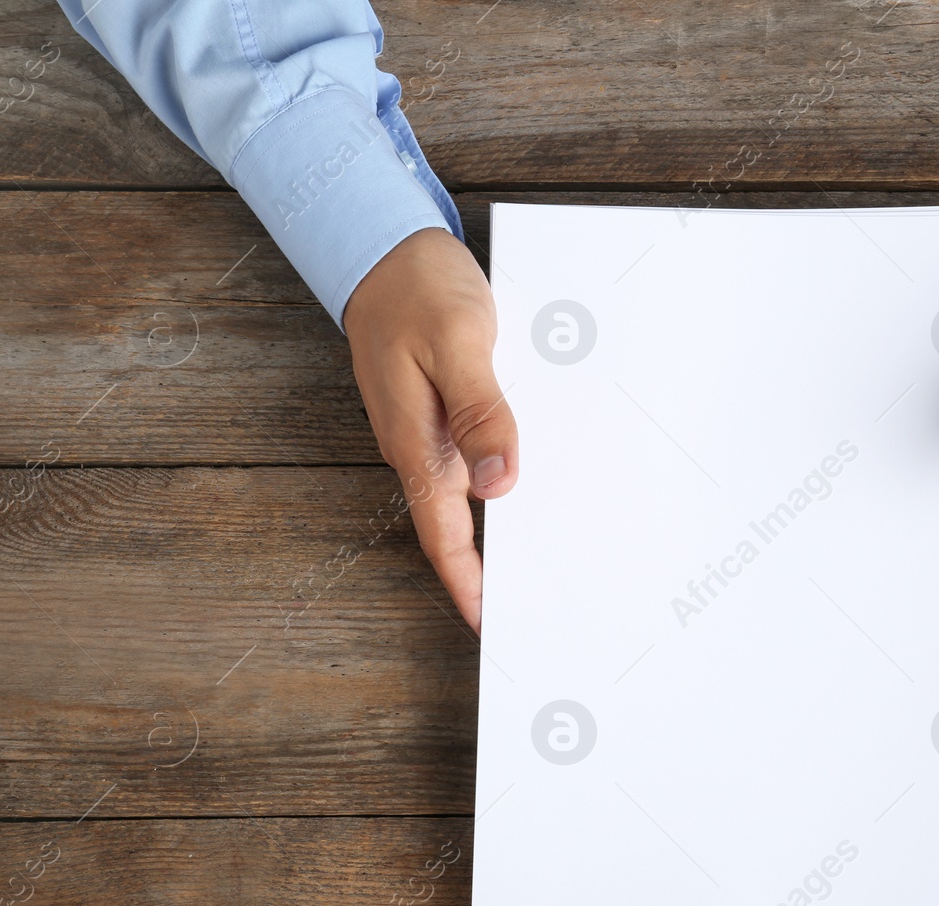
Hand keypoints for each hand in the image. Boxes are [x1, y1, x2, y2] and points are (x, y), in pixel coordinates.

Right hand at [343, 227, 516, 631]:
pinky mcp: (446, 409)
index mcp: (417, 443)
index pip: (444, 534)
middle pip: (460, 526)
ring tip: (554, 556)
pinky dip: (506, 477)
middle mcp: (422, 447)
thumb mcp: (458, 342)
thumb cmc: (418, 289)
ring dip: (505, 527)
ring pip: (473, 494)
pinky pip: (478, 456)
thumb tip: (499, 485)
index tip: (492, 625)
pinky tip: (543, 481)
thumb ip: (480, 411)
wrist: (385, 247)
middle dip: (495, 568)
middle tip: (542, 602)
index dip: (468, 583)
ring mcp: (431, 430)